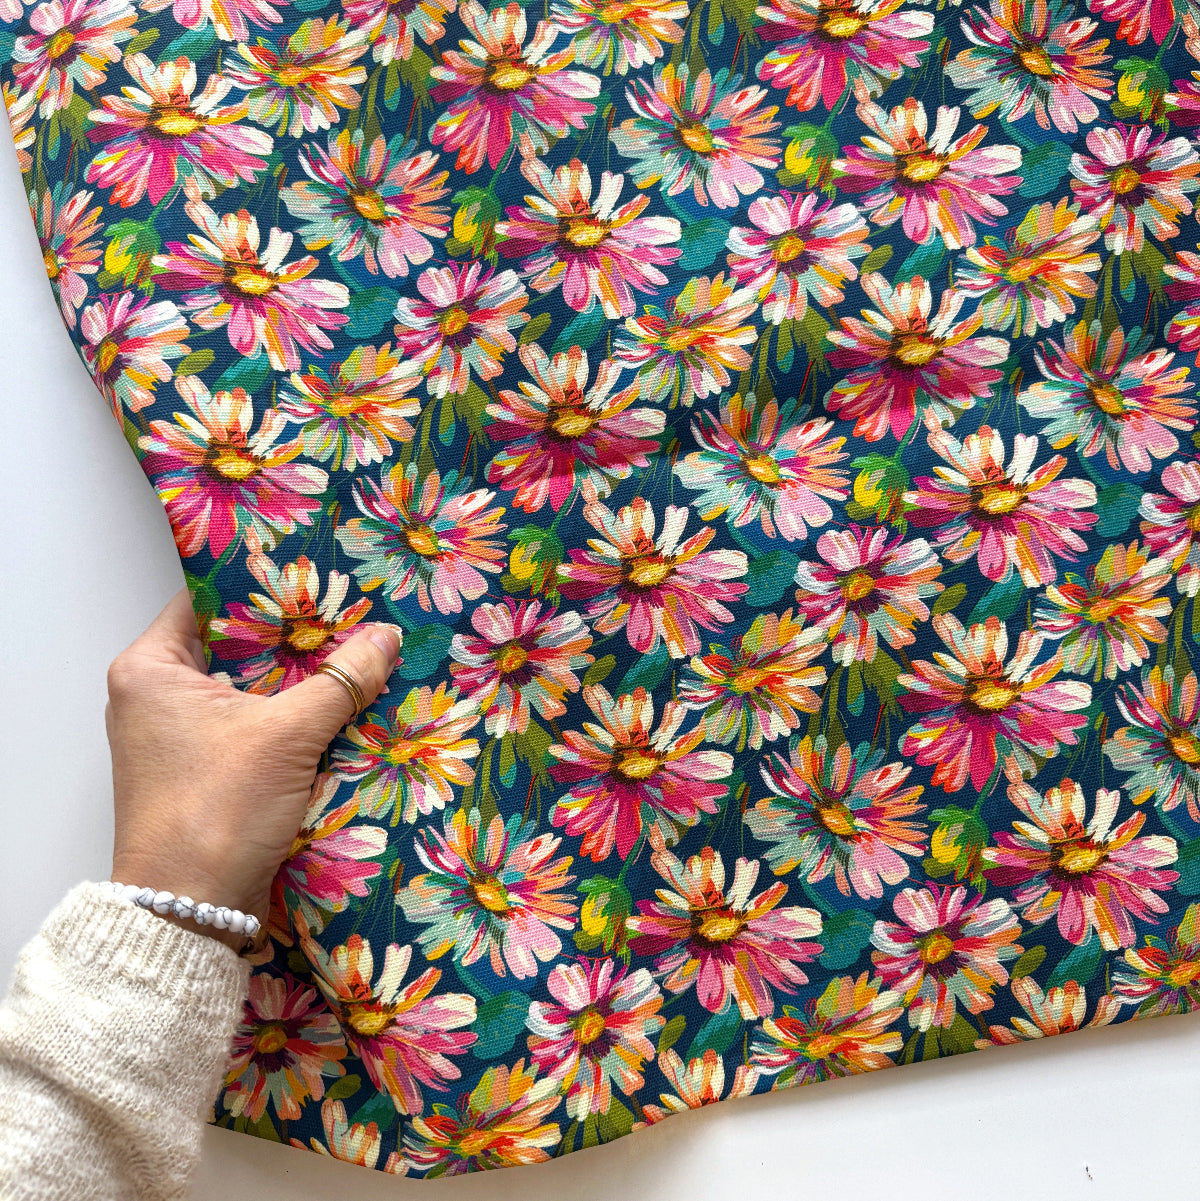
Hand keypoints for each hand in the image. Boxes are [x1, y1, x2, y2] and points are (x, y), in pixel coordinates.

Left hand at [105, 588, 401, 950]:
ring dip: (300, 678)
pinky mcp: (205, 768)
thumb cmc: (216, 811)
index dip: (266, 584)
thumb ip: (341, 680)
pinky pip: (255, 723)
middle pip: (237, 643)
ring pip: (251, 686)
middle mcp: (156, 695)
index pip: (210, 599)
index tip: (319, 572)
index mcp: (151, 668)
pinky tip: (343, 704)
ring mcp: (179, 735)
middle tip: (352, 610)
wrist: (190, 913)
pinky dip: (293, 716)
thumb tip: (388, 637)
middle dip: (296, 634)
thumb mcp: (287, 736)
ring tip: (357, 649)